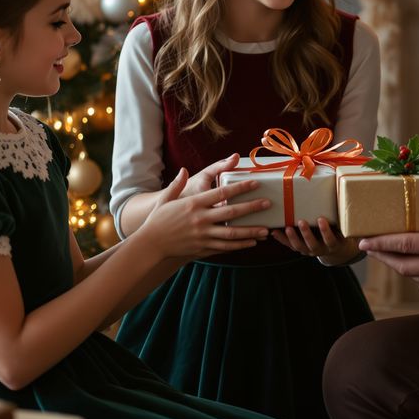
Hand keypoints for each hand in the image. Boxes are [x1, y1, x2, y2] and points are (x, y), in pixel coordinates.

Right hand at [134, 157, 270, 259]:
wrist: (150, 244)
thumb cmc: (158, 220)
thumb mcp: (165, 200)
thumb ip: (176, 185)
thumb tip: (182, 170)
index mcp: (194, 204)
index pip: (222, 193)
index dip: (240, 188)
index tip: (255, 183)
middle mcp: (200, 219)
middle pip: (231, 213)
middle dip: (251, 208)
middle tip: (267, 204)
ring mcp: (203, 235)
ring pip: (232, 234)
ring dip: (250, 231)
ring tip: (266, 230)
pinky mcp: (202, 248)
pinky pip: (225, 247)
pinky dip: (239, 245)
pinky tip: (251, 243)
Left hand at [272, 218, 360, 264]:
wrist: (334, 247)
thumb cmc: (338, 231)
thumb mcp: (342, 226)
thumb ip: (339, 214)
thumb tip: (338, 188)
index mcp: (332, 243)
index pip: (330, 239)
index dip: (325, 231)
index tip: (321, 219)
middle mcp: (321, 249)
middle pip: (313, 244)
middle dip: (306, 233)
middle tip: (301, 222)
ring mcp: (309, 250)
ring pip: (300, 247)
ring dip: (293, 237)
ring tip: (287, 227)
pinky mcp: (300, 249)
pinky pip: (290, 246)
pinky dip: (282, 239)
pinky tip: (275, 232)